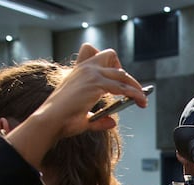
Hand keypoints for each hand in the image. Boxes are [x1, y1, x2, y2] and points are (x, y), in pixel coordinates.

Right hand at [5, 43, 148, 168]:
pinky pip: (123, 87)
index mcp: (78, 70)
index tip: (119, 77)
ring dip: (135, 86)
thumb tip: (113, 122)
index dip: (110, 62)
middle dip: (125, 73)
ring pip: (121, 73)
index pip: (96, 53)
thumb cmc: (62, 120)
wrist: (51, 121)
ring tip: (142, 100)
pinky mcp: (97, 84)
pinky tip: (140, 102)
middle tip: (133, 90)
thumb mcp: (83, 116)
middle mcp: (85, 68)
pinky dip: (135, 94)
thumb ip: (99, 119)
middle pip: (111, 57)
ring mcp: (91, 74)